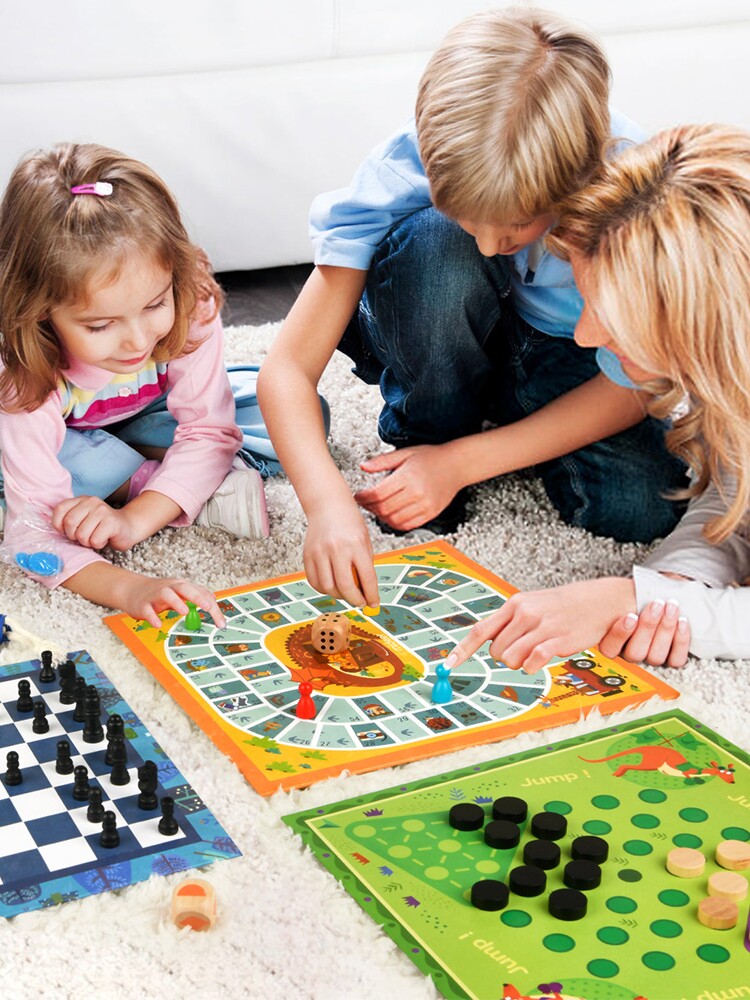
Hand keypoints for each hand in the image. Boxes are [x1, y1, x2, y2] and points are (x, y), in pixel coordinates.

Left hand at [52, 496, 144, 550]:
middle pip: (70, 522)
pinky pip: (95, 540)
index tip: (67, 531)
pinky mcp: (112, 522)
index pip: (60, 509)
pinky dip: (98, 544)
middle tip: (83, 537)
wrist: (128, 527)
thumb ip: (68, 519)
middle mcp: (92, 502)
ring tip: (95, 537)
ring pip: (82, 534)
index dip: (59, 524)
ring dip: (87, 542)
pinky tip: (104, 539)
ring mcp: (103, 511)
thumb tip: (51, 529)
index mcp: (81, 500)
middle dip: (74, 536)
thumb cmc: (101, 528)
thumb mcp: (83, 519)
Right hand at [117, 574, 225, 628]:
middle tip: (208, 607)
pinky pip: (148, 610)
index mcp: (181, 586)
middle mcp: (170, 588)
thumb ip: (196, 597)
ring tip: (184, 612)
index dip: (212, 607)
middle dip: (197, 597)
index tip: (221, 623)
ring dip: (176, 602)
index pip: (200, 593)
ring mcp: (155, 595)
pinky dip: (153, 617)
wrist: (132, 590)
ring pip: (166, 594)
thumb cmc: (160, 593)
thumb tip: (214, 603)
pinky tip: (158, 624)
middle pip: (185, 588)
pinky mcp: (143, 605)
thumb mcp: (179, 593)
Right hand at [304, 500, 379, 607]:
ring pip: (327, 587)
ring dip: (338, 595)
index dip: (371, 595)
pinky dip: (323, 589)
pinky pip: (314, 581)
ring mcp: (319, 552)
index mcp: (356, 545)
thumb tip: (365, 592)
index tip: (373, 604)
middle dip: (354, 600)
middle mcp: (336, 549)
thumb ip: (365, 565)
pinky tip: (331, 585)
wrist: (328, 505)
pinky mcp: (307, 555)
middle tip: (360, 602)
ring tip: (345, 591)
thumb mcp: (364, 541)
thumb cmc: (350, 523)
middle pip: (345, 586)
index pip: (366, 578)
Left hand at [355, 445, 463, 531]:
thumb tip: (364, 467)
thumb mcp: (405, 453)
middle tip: (365, 503)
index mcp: (408, 476)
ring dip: (381, 517)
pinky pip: (407, 525)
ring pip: (394, 520)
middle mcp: (417, 493)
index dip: (364, 497)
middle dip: (370, 507)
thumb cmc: (432, 458)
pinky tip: (391, 514)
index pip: (378, 493)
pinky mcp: (430, 514)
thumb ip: (383, 461)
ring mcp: (425, 505)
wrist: (456, 466)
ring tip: (377, 508)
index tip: (358, 496)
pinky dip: (394, 523)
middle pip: (384, 508)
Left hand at [443, 577, 635, 673]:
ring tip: (535, 652)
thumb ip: (508, 622)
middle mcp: (525, 613)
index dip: (463, 650)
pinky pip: (533, 662)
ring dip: (520, 663)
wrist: (599, 600)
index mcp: (515, 604)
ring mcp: (541, 627)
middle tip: (524, 649)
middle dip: (506, 657)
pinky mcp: (558, 640)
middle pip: (496, 652)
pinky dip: (532, 667)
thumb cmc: (562, 606)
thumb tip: (485, 642)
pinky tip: (540, 661)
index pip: (481, 630)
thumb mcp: (531, 605)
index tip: (448, 665)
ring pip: (511, 659)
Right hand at [599, 599, 690, 666]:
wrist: (664, 595)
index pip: (610, 649)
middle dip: (648, 627)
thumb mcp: (625, 592)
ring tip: (671, 608)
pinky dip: (681, 641)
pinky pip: (676, 659)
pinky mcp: (671, 658)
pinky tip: (682, 622)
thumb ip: (621, 595)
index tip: (631, 616)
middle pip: (635, 653)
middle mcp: (630, 652)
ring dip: (665, 631)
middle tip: (657, 604)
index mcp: (612, 640)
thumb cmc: (640, 593)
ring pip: (655, 657)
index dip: (621, 634)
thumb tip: (619, 592)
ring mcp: (650, 656)